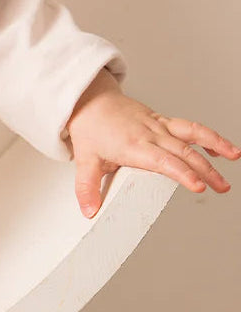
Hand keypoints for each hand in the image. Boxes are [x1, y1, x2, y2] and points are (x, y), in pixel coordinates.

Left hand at [65, 70, 239, 217]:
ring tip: (234, 157)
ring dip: (215, 145)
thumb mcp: (85, 160)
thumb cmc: (89, 128)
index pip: (163, 161)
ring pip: (191, 135)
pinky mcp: (162, 121)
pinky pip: (188, 127)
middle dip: (206, 170)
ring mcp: (158, 126)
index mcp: (133, 146)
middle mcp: (150, 134)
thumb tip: (89, 210)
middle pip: (183, 152)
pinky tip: (220, 149)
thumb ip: (87, 187)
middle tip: (221, 187)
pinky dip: (207, 136)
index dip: (182, 173)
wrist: (89, 100)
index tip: (198, 185)